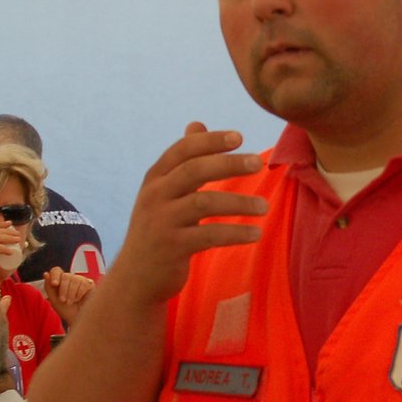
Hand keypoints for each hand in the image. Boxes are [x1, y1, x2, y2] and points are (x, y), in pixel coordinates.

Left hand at [43, 265, 94, 324]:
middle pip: (66, 276)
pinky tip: (80, 300)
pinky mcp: (90, 285)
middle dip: (63, 289)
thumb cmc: (66, 311)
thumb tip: (46, 273)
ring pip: (75, 279)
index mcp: (60, 281)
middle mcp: (71, 279)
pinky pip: (84, 284)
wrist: (78, 320)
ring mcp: (81, 281)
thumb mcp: (54, 300)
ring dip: (71, 293)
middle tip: (63, 301)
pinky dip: (80, 294)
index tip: (55, 284)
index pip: (56, 271)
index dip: (55, 275)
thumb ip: (48, 287)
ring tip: (71, 302)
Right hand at [105, 123, 267, 305]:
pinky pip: (209, 235)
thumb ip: (183, 160)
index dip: (210, 141)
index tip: (239, 136)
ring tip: (264, 206)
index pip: (182, 150)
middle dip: (228, 164)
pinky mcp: (172, 247)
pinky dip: (235, 233)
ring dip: (238, 202)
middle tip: (258, 162)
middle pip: (193, 170)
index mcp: (155, 179)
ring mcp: (162, 222)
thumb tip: (197, 124)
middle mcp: (155, 196)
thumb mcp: (164, 192)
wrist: (136, 277)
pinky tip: (256, 233)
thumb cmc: (158, 228)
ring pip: (203, 202)